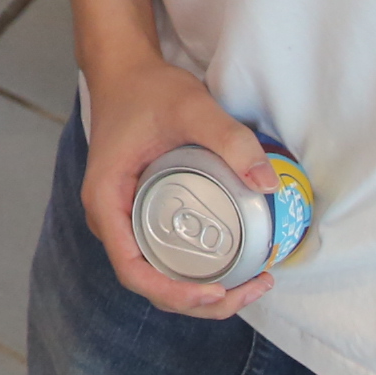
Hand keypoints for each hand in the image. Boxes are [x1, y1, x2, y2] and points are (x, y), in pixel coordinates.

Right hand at [78, 54, 279, 318]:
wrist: (124, 72)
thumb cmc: (147, 89)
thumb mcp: (190, 107)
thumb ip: (230, 138)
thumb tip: (268, 184)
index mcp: (106, 200)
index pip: (133, 270)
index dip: (174, 292)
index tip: (216, 291)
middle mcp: (109, 219)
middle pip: (148, 283)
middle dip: (198, 301)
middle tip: (249, 290)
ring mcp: (123, 220)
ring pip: (156, 276)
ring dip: (198, 293)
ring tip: (250, 285)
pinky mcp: (139, 216)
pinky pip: (162, 257)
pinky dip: (194, 273)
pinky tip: (231, 267)